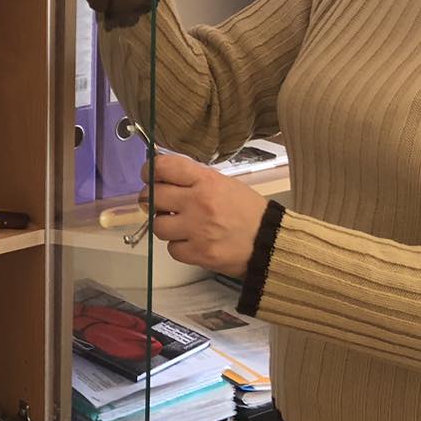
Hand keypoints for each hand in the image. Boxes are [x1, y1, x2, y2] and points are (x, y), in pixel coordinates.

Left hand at [145, 153, 266, 277]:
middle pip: (153, 197)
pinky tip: (191, 242)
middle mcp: (198, 203)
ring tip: (179, 225)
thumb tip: (164, 176)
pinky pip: (171, 249)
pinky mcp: (198, 253)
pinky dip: (178, 246)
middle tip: (159, 203)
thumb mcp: (225, 184)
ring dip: (165, 225)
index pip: (164, 167)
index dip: (150, 170)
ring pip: (157, 226)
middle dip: (152, 199)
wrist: (271, 242)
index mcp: (206, 181)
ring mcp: (197, 230)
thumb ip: (195, 179)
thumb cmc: (248, 210)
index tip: (149, 174)